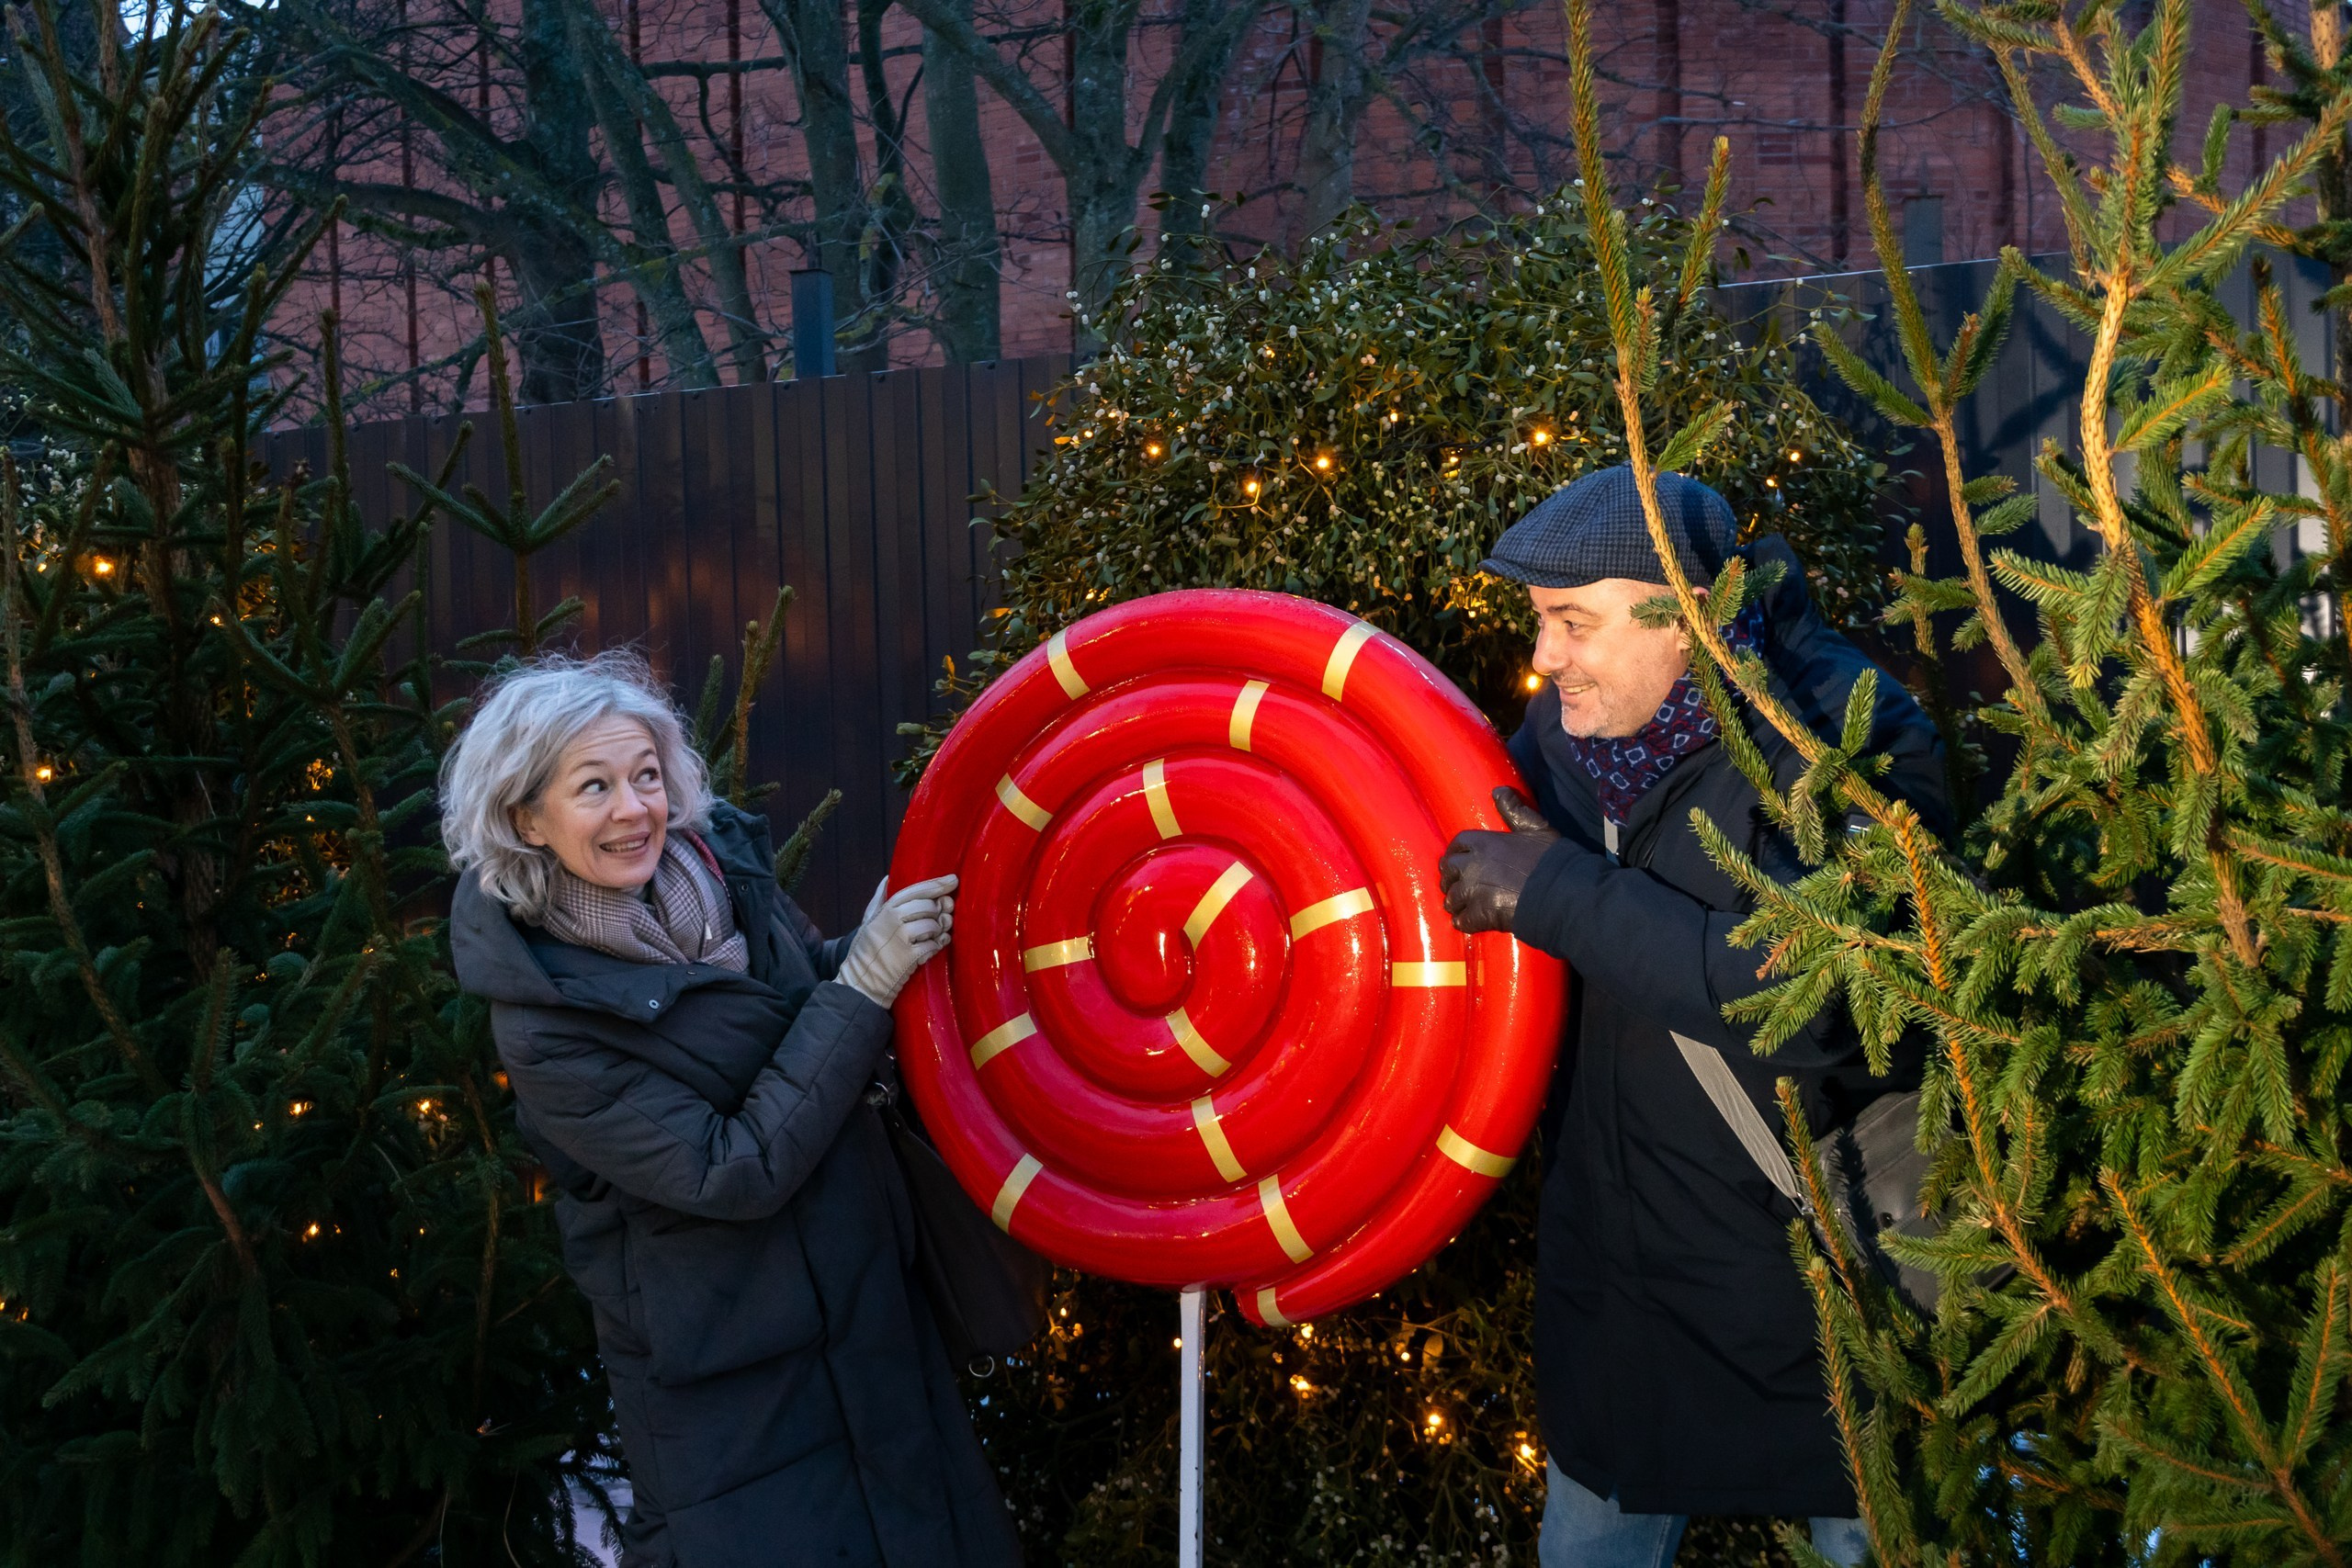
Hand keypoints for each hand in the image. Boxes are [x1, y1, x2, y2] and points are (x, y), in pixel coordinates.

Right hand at [838, 875, 958, 1006]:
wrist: (860, 982)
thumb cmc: (866, 951)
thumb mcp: (868, 921)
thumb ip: (879, 899)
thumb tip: (888, 878)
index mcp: (884, 910)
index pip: (915, 890)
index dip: (937, 884)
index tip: (953, 880)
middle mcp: (892, 920)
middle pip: (928, 906)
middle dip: (939, 911)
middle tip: (941, 917)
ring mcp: (901, 939)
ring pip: (933, 925)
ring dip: (938, 930)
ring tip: (934, 935)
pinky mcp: (909, 957)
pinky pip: (933, 945)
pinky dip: (937, 945)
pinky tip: (933, 947)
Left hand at [1438, 789, 1560, 934]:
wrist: (1561, 891)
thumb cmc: (1551, 858)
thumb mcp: (1536, 828)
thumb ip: (1515, 810)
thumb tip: (1498, 790)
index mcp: (1484, 843)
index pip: (1457, 845)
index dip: (1456, 853)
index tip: (1458, 860)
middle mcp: (1473, 865)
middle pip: (1448, 870)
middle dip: (1451, 878)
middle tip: (1458, 885)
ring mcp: (1474, 891)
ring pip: (1452, 898)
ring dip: (1457, 902)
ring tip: (1464, 907)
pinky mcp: (1480, 914)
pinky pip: (1462, 920)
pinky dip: (1465, 922)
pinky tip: (1470, 923)